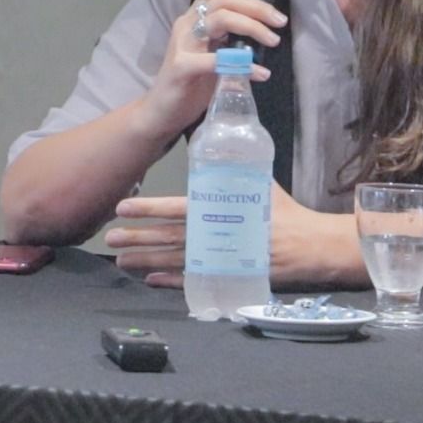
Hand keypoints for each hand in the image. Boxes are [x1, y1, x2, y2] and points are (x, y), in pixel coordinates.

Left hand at [106, 186, 360, 290]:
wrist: (312, 245)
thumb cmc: (285, 211)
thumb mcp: (260, 182)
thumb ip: (232, 168)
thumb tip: (211, 141)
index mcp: (224, 209)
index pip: (178, 208)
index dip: (149, 208)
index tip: (124, 207)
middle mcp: (218, 236)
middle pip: (169, 237)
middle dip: (138, 238)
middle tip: (110, 237)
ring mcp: (221, 260)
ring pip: (175, 260)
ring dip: (146, 261)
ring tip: (121, 259)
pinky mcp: (228, 277)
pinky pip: (194, 281)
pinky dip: (171, 281)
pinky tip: (152, 279)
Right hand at [131, 0, 286, 141]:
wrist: (161, 112)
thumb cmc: (192, 82)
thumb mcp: (214, 52)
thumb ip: (232, 37)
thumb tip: (268, 28)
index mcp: (196, 16)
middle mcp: (187, 24)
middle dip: (257, 6)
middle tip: (280, 22)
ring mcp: (183, 44)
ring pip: (220, 19)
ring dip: (252, 27)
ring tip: (273, 41)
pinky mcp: (181, 67)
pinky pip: (216, 60)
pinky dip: (242, 65)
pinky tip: (260, 73)